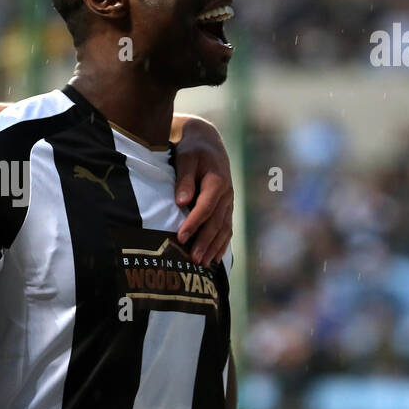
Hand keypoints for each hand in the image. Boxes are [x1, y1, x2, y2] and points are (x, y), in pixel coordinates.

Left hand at [172, 118, 232, 264]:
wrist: (207, 143)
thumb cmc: (192, 150)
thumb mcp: (186, 158)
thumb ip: (184, 179)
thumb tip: (181, 201)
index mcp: (217, 182)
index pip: (205, 207)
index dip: (193, 223)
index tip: (180, 237)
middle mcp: (226, 195)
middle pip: (216, 223)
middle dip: (204, 242)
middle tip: (193, 260)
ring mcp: (228, 203)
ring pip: (223, 229)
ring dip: (213, 248)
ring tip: (202, 265)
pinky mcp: (226, 208)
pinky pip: (226, 229)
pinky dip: (221, 245)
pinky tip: (214, 259)